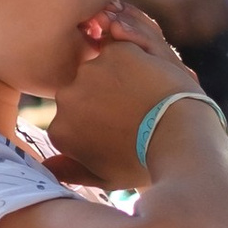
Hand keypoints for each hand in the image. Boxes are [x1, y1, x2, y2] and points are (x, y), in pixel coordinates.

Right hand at [38, 0, 203, 190]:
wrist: (179, 143)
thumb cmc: (143, 164)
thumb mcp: (104, 178)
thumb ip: (70, 171)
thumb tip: (47, 167)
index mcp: (60, 130)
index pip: (71, 119)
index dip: (96, 125)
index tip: (119, 134)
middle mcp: (66, 97)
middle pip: (83, 91)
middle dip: (104, 98)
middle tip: (136, 114)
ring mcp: (91, 71)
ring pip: (101, 68)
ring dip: (119, 76)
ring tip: (147, 97)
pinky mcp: (117, 52)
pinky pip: (122, 49)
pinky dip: (137, 59)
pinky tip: (152, 78)